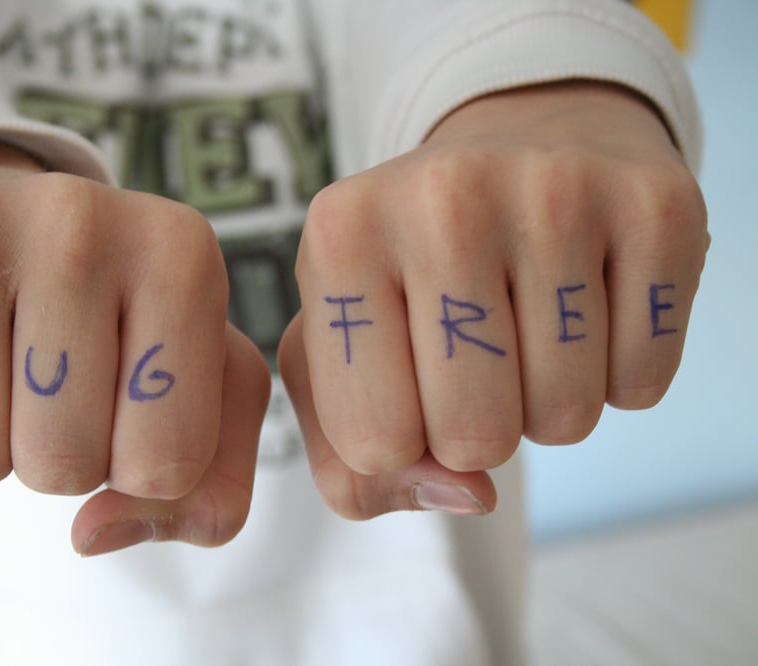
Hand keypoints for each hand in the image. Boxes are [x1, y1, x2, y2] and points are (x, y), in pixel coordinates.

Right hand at [0, 138, 269, 554]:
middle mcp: (79, 219)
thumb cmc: (117, 322)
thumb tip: (93, 532)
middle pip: (62, 465)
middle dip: (60, 461)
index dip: (143, 472)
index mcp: (181, 254)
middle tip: (54, 385)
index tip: (130, 407)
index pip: (167, 464)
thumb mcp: (205, 394)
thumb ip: (210, 491)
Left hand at [278, 82, 707, 518]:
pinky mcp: (656, 206)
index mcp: (340, 235)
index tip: (405, 378)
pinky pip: (642, 384)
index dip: (401, 443)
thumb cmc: (411, 275)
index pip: (374, 443)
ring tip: (529, 326)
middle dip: (477, 430)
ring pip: (565, 417)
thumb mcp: (333, 360)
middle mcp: (442, 197)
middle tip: (475, 356)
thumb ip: (350, 469)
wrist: (522, 151)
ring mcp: (556, 190)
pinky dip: (619, 376)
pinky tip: (592, 308)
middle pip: (475, 437)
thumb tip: (470, 495)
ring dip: (548, 404)